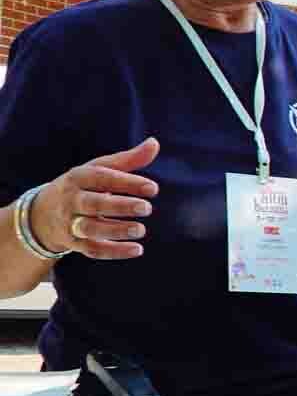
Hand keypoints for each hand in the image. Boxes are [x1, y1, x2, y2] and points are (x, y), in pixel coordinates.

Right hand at [29, 138, 159, 258]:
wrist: (43, 212)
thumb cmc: (83, 186)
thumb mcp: (99, 169)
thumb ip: (127, 160)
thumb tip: (154, 143)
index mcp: (78, 178)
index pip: (102, 178)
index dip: (127, 182)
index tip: (153, 188)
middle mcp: (71, 200)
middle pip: (94, 204)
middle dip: (120, 207)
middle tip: (147, 208)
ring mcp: (70, 223)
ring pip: (91, 229)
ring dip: (116, 231)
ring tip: (141, 229)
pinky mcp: (73, 243)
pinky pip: (92, 249)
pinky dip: (114, 252)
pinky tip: (137, 249)